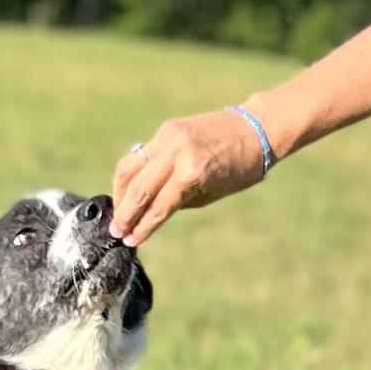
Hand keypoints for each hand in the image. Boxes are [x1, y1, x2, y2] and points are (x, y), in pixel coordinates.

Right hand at [111, 107, 266, 244]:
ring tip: (118, 210)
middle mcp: (176, 153)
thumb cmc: (241, 169)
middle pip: (139, 188)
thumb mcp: (212, 193)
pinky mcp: (167, 129)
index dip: (142, 227)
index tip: (129, 241)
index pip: (159, 207)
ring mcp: (169, 137)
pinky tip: (128, 188)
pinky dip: (132, 173)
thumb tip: (149, 212)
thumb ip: (179, 201)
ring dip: (120, 191)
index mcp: (192, 173)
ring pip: (131, 166)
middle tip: (115, 230)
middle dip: (125, 213)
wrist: (255, 129)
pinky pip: (141, 154)